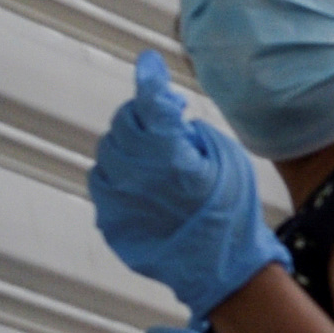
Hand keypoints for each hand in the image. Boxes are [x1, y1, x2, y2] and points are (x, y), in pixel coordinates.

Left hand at [88, 49, 289, 317]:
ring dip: (129, 148)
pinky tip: (143, 187)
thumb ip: (191, 131)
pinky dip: (119, 175)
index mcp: (170, 155)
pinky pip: (102, 181)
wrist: (219, 270)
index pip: (150, 102)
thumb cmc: (231, 213)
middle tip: (168, 124)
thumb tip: (163, 114)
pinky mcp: (108, 217)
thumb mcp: (227, 160)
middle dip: (143, 117)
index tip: (148, 63)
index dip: (149, 78)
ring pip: (108, 151)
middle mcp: (136, 173)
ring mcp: (118, 197)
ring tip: (157, 163)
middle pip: (124, 123)